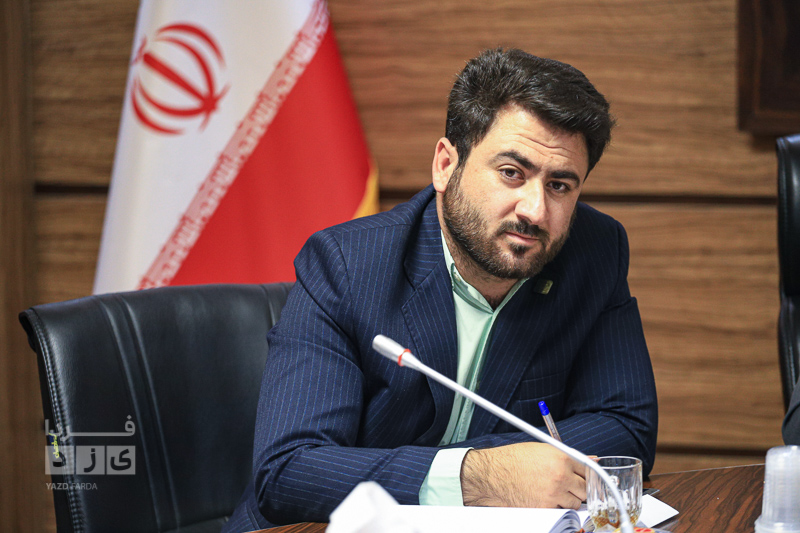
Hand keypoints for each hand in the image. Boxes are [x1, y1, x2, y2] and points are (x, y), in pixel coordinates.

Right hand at [460, 442, 585, 508]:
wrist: (494, 474)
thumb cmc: (514, 459)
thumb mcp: (543, 449)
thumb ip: (568, 456)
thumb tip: (590, 460)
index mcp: (562, 458)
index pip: (588, 469)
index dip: (587, 474)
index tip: (586, 477)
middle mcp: (561, 476)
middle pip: (586, 489)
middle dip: (580, 488)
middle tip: (572, 485)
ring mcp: (554, 494)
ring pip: (575, 503)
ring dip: (569, 499)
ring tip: (555, 491)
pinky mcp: (546, 507)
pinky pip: (561, 510)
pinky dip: (557, 507)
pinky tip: (546, 497)